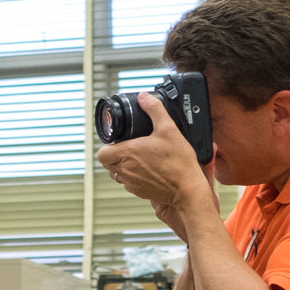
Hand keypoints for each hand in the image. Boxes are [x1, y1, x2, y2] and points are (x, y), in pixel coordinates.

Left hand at [98, 95, 216, 234]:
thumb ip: (155, 110)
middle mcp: (125, 170)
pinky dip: (134, 176)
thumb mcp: (169, 129)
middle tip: (131, 147)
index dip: (108, 146)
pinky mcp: (139, 192)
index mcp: (127, 154)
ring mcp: (131, 183)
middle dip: (115, 154)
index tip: (120, 141)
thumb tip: (144, 97)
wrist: (187, 190)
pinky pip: (129, 183)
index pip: (102, 152)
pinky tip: (149, 169)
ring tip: (140, 158)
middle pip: (108, 163)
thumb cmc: (178, 163)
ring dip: (123, 166)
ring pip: (117, 174)